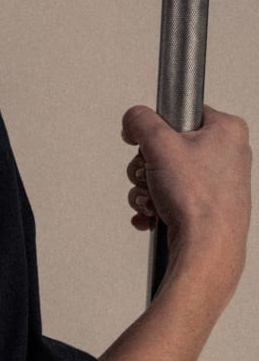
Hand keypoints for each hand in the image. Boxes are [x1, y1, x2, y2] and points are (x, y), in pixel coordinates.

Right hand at [122, 101, 250, 289]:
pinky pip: (170, 195)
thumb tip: (133, 119)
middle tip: (151, 175)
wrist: (206, 246)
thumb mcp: (160, 144)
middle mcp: (227, 153)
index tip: (147, 143)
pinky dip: (155, 204)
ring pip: (164, 173)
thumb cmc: (199, 201)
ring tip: (154, 199)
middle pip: (167, 146)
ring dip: (147, 188)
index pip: (180, 113)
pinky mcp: (207, 203)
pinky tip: (155, 213)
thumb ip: (141, 121)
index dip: (156, 128)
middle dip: (147, 166)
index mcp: (227, 130)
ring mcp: (217, 181)